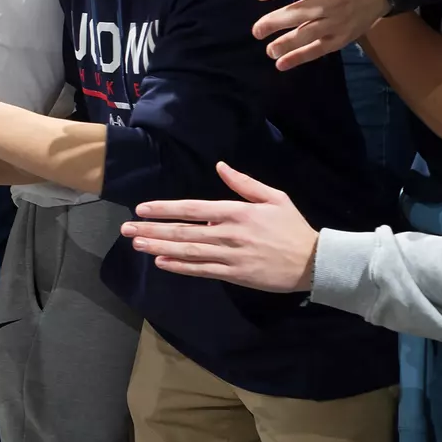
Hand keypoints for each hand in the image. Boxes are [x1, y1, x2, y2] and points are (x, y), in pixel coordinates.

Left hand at [120, 162, 317, 291]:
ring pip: (187, 251)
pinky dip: (180, 267)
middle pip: (182, 231)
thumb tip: (220, 166)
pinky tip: (161, 263)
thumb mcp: (273, 197)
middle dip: (151, 229)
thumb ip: (244, 183)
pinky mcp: (234, 275)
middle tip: (126, 228)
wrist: (314, 261)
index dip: (165, 208)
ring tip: (137, 244)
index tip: (142, 208)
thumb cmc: (292, 227)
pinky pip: (201, 271)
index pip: (192, 208)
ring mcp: (230, 256)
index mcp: (236, 212)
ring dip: (159, 247)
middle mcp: (228, 233)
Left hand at [251, 0, 387, 69]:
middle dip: (276, 22)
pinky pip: (319, 49)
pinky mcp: (342, 36)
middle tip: (256, 30)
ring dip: (286, 44)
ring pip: (309, 34)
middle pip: (301, 12)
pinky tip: (281, 64)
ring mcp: (338, 20)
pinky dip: (301, 58)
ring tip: (268, 50)